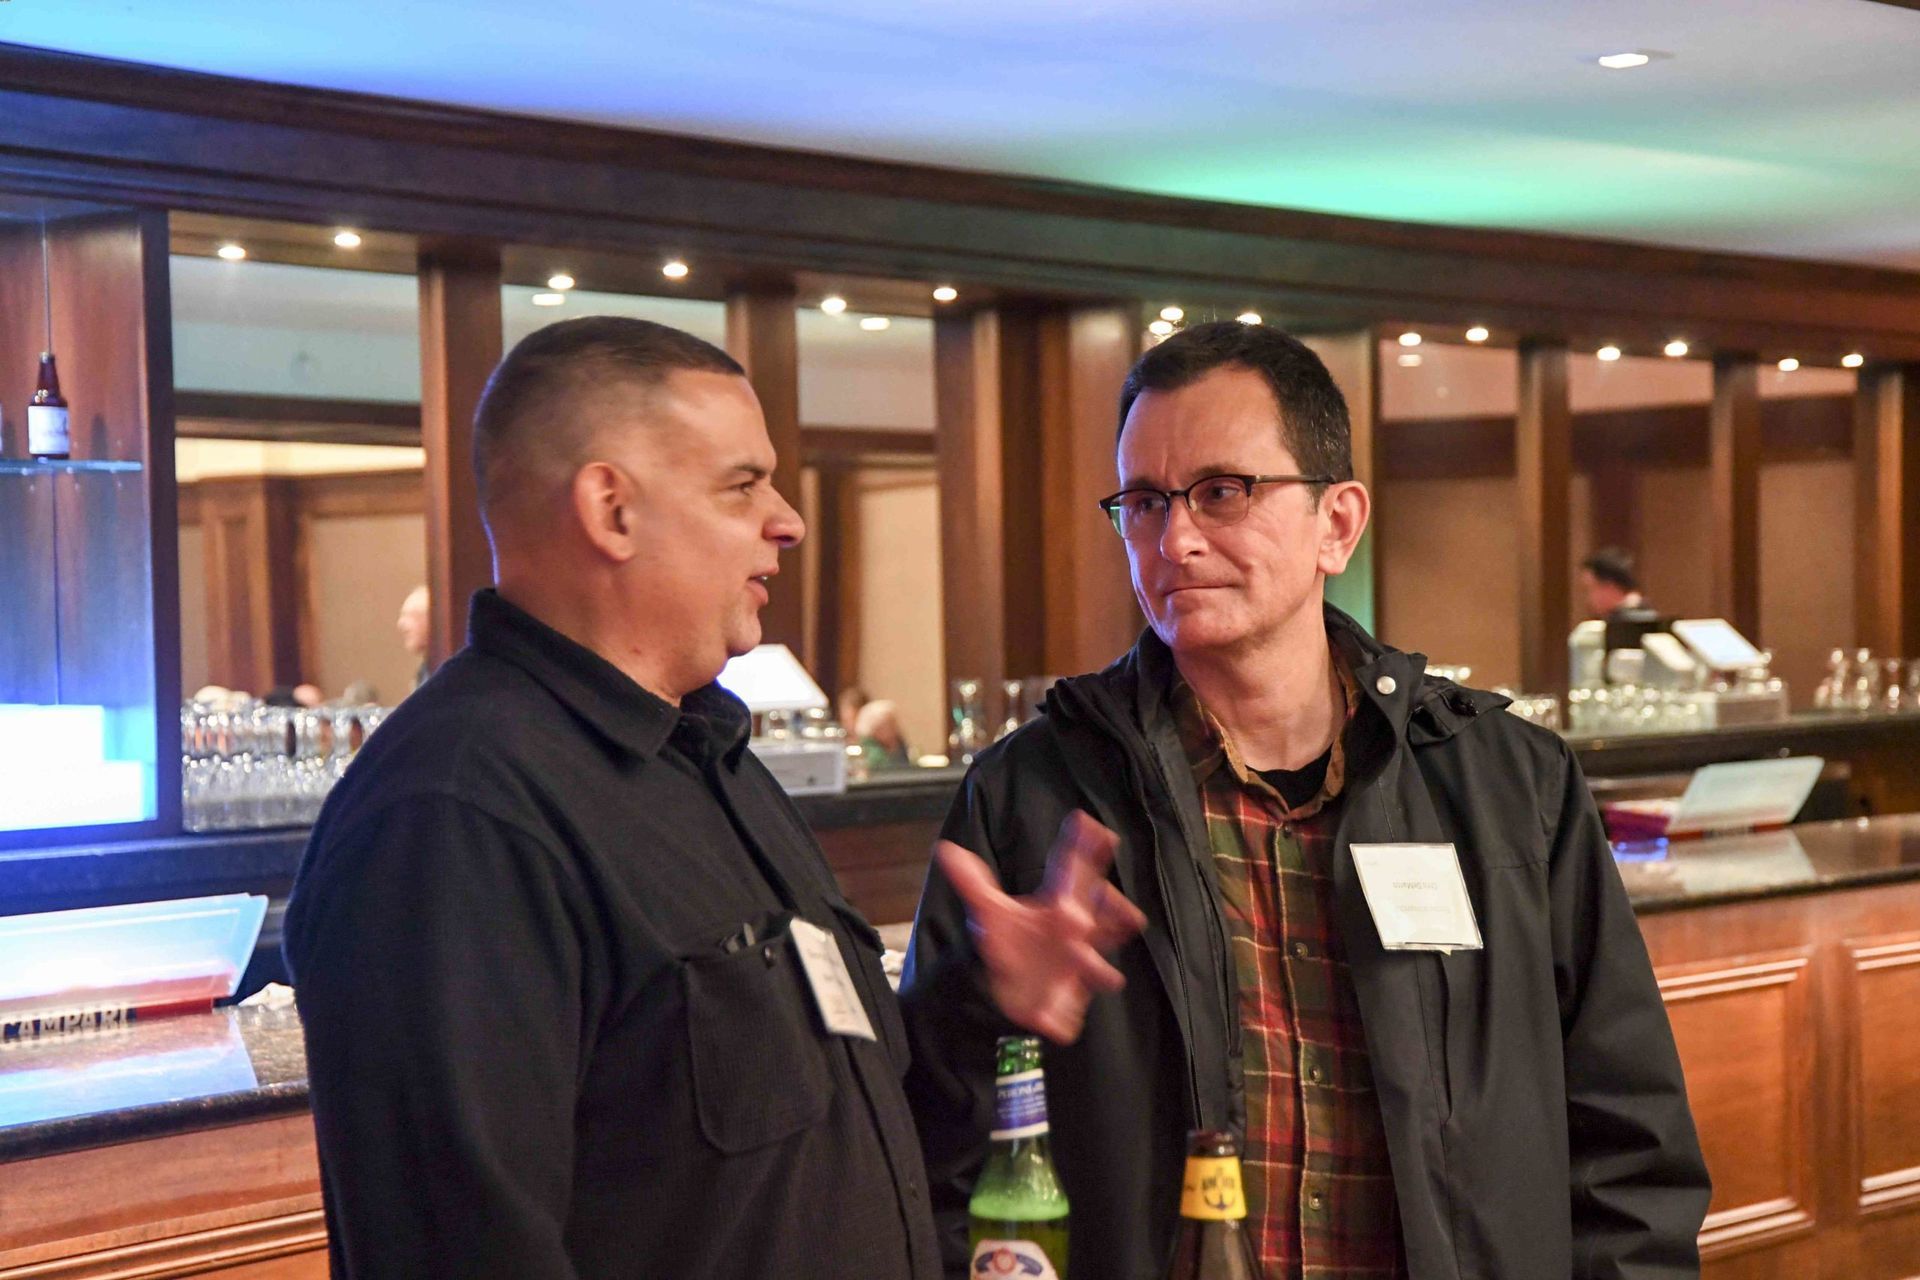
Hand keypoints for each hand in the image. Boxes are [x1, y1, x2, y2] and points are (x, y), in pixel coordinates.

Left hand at [935, 810, 1146, 1043]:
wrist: (1005, 991)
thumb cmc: (1007, 946)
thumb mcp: (988, 914)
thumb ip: (972, 882)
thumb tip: (946, 849)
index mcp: (1055, 902)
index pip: (1071, 867)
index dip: (1081, 844)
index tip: (1088, 823)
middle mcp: (1075, 923)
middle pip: (1100, 902)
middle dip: (1108, 898)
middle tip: (1102, 893)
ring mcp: (1080, 953)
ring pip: (1107, 939)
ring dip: (1106, 942)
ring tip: (1100, 949)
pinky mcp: (1078, 984)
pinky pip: (1093, 981)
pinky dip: (1094, 982)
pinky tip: (1091, 987)